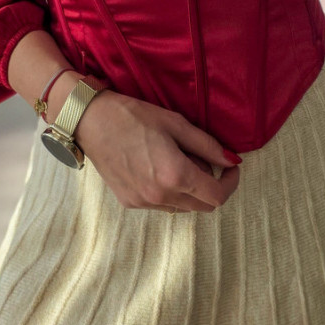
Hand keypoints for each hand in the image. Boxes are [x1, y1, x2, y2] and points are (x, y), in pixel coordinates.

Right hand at [72, 89, 242, 213]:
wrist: (91, 121)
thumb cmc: (134, 116)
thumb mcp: (176, 124)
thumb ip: (208, 146)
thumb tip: (232, 160)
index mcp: (175, 175)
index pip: (217, 196)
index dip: (231, 183)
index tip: (231, 168)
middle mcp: (160, 196)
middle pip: (202, 206)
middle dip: (211, 186)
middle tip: (202, 159)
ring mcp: (143, 203)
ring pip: (183, 207)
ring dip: (190, 190)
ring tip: (177, 160)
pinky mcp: (130, 203)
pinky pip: (162, 205)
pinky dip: (170, 192)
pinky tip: (158, 168)